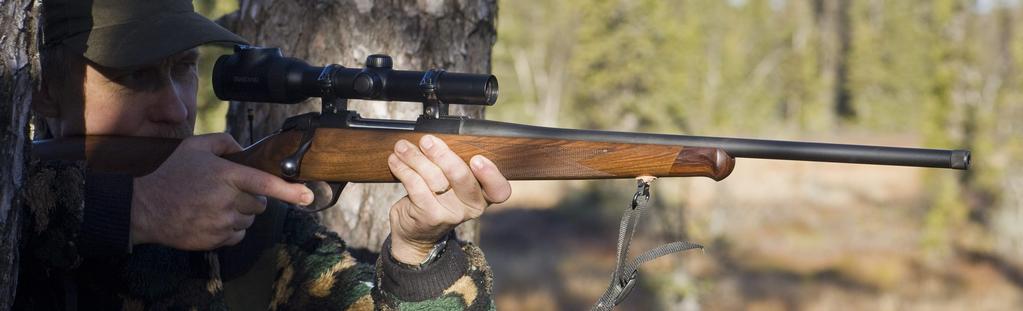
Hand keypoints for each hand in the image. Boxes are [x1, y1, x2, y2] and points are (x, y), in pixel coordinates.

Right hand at [130, 133, 313, 249]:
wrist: (144, 208)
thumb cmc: (171, 174)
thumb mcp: (194, 147)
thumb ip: (224, 142)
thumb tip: (245, 150)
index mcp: (226, 176)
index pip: (266, 184)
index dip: (290, 191)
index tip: (308, 195)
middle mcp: (228, 201)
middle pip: (261, 204)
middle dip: (252, 198)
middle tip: (230, 192)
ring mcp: (222, 223)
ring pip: (250, 221)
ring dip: (241, 214)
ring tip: (215, 205)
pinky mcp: (216, 240)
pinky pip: (238, 236)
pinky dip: (231, 229)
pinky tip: (212, 219)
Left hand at [387, 135, 511, 263]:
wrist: (416, 234)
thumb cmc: (436, 200)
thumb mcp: (453, 185)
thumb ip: (453, 165)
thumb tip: (437, 137)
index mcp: (483, 195)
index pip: (499, 189)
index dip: (492, 174)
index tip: (477, 159)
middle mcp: (471, 206)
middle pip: (462, 177)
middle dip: (442, 155)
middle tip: (427, 141)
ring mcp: (451, 213)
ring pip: (434, 178)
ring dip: (415, 158)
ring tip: (403, 147)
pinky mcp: (429, 215)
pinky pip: (416, 186)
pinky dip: (403, 169)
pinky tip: (395, 161)